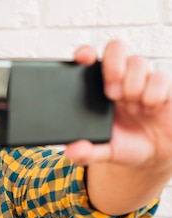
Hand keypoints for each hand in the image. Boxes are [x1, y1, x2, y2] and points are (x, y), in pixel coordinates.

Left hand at [65, 39, 171, 169]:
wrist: (156, 153)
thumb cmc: (127, 144)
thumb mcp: (105, 151)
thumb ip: (87, 152)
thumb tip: (71, 152)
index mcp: (99, 89)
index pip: (90, 60)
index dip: (85, 53)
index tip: (83, 59)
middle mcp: (121, 79)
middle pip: (115, 48)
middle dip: (113, 67)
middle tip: (111, 93)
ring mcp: (142, 80)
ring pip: (137, 62)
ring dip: (132, 87)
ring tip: (132, 108)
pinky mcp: (164, 86)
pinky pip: (159, 78)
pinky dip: (152, 95)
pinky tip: (149, 108)